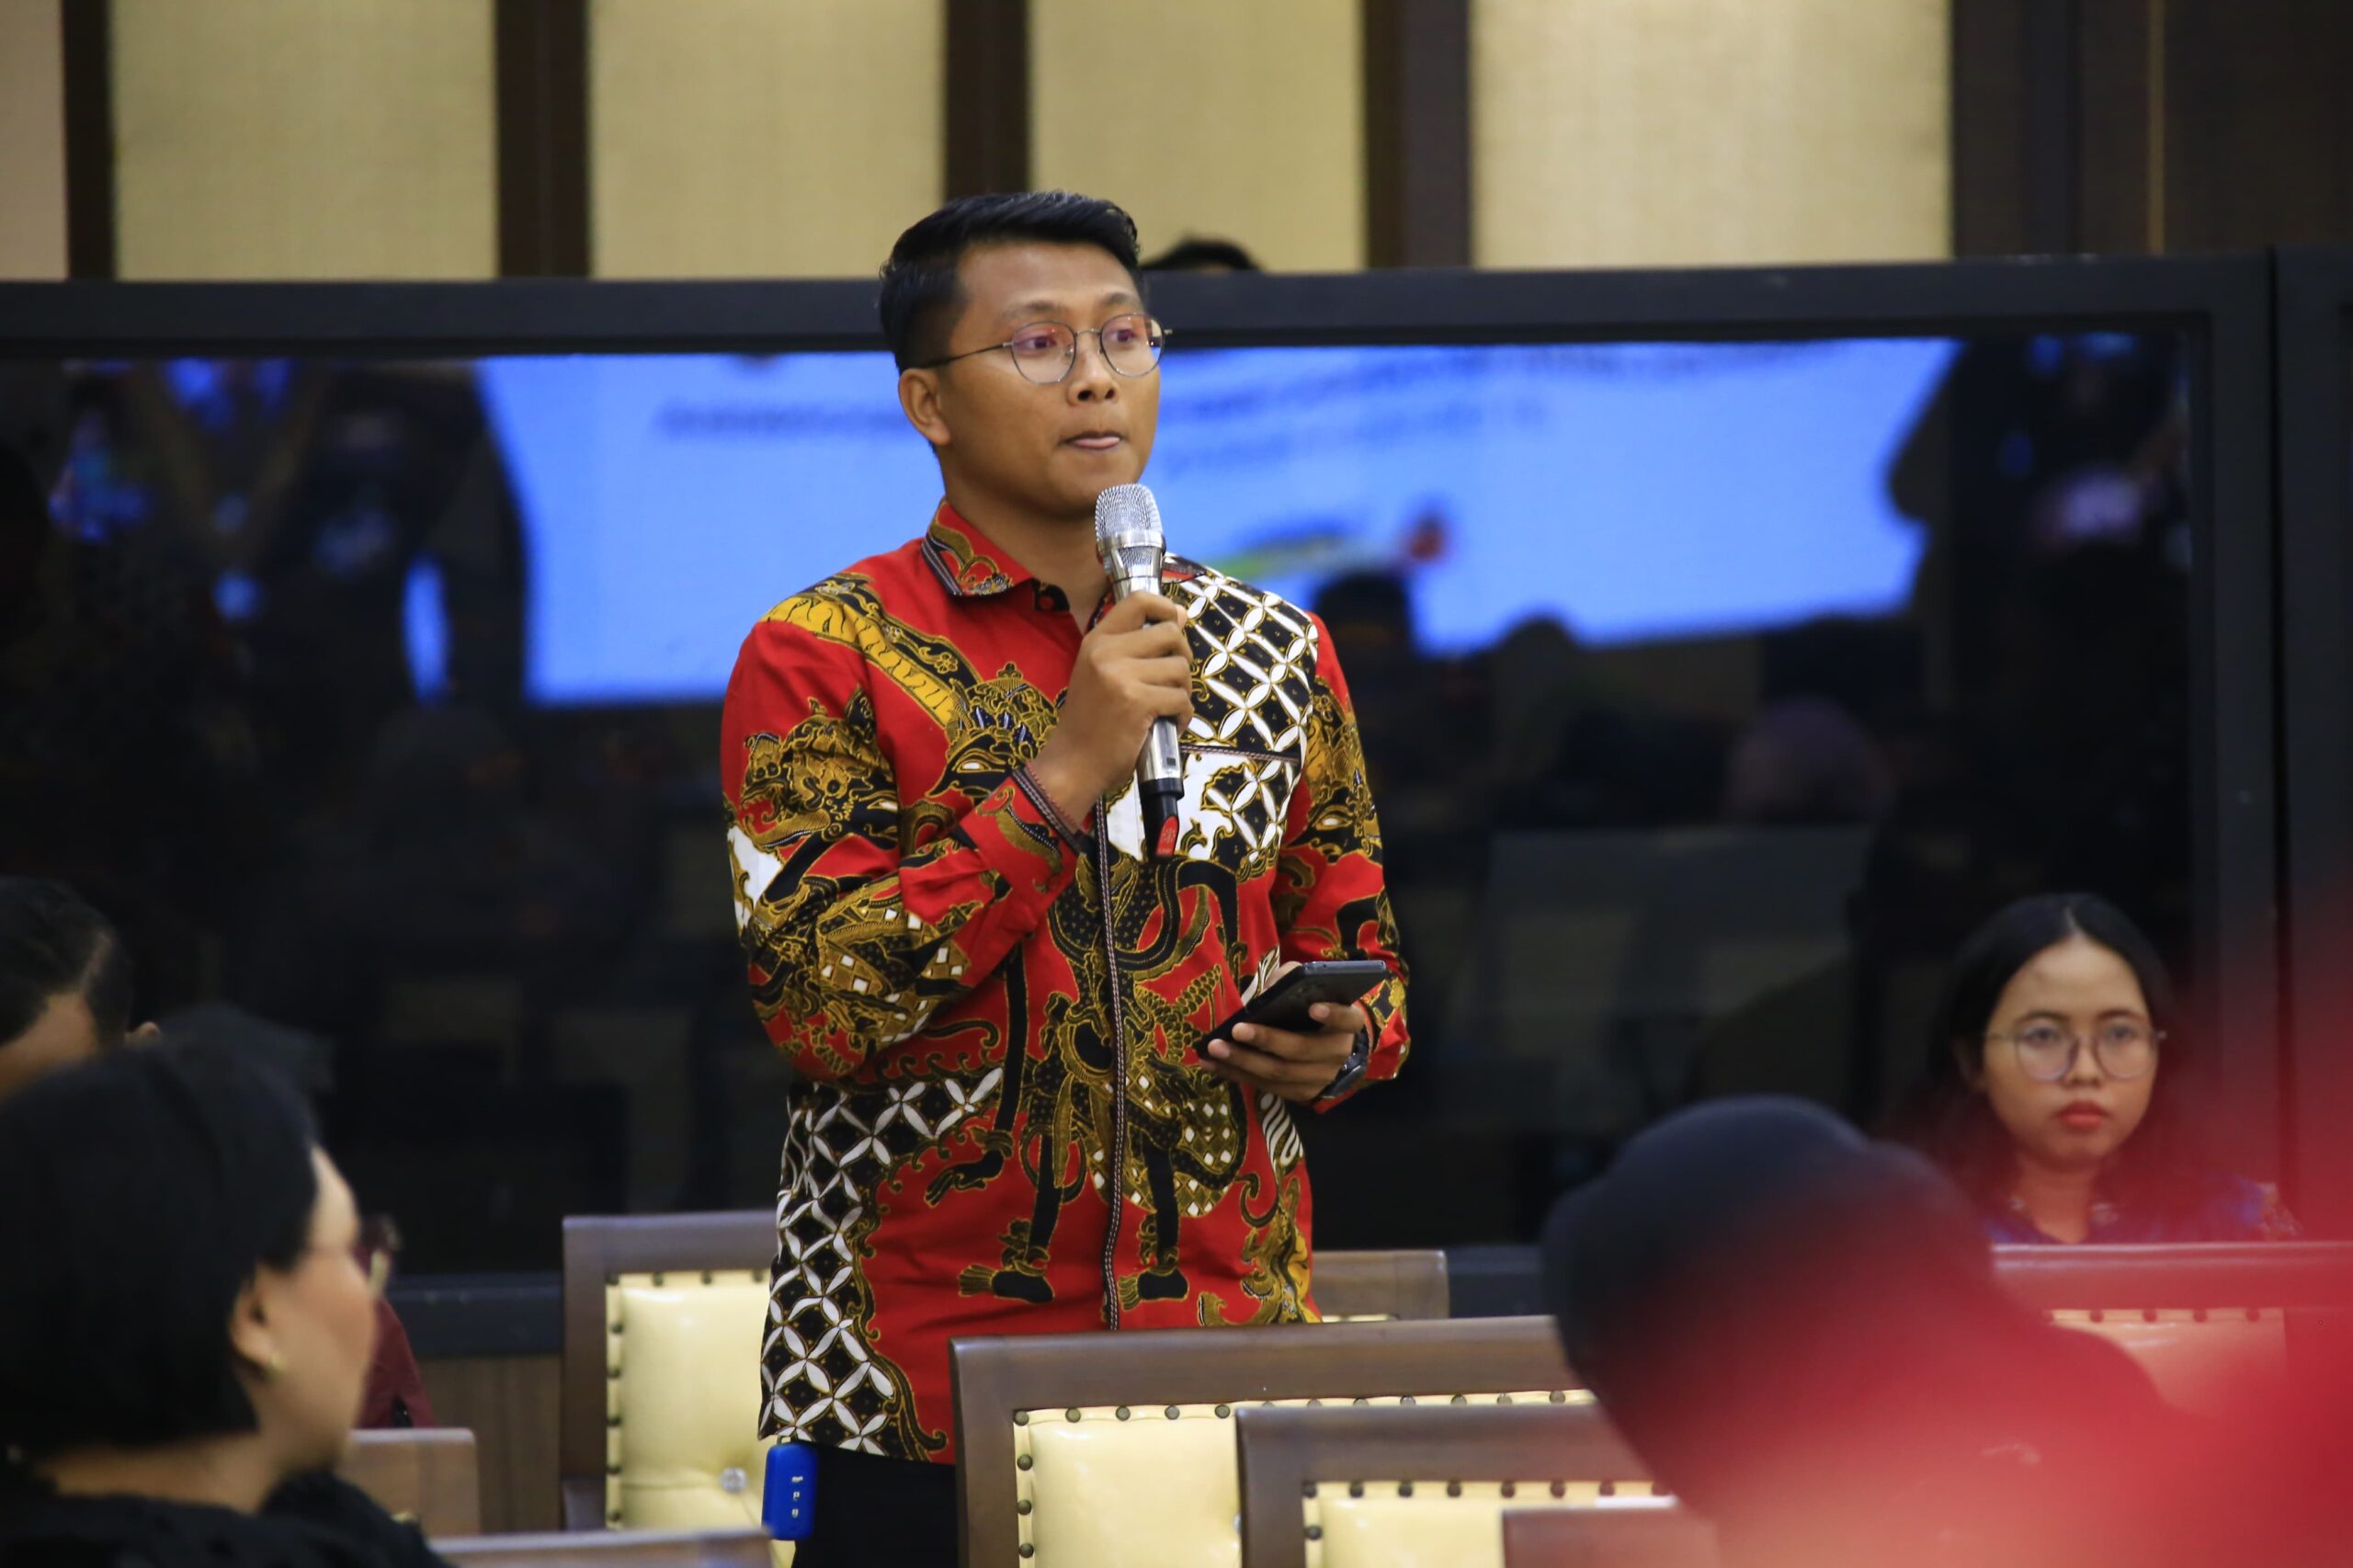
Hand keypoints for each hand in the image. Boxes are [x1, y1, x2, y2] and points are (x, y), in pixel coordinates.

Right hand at [1026, 591, 1192, 819]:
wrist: (1074, 763)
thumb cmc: (1092, 721)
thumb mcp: (1100, 672)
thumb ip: (1134, 646)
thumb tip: (1180, 615)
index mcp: (1096, 640)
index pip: (1138, 600)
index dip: (1167, 607)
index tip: (1176, 623)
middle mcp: (1106, 652)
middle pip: (1171, 633)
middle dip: (1183, 657)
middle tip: (1173, 679)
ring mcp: (1121, 676)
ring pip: (1180, 668)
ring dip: (1183, 690)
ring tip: (1167, 707)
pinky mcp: (1137, 702)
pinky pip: (1181, 698)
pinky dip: (1183, 715)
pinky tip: (1168, 724)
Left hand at [1204, 997, 1366, 1104]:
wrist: (1326, 1046)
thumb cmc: (1311, 1007)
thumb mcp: (1308, 988)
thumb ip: (1292, 980)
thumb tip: (1269, 989)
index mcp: (1347, 1023)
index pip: (1347, 1018)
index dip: (1333, 1015)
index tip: (1313, 1008)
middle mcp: (1338, 1053)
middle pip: (1301, 1050)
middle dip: (1265, 1040)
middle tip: (1235, 1030)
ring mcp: (1320, 1079)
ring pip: (1278, 1074)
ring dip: (1242, 1062)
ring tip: (1214, 1049)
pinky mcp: (1301, 1094)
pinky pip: (1266, 1087)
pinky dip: (1236, 1074)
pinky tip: (1212, 1064)